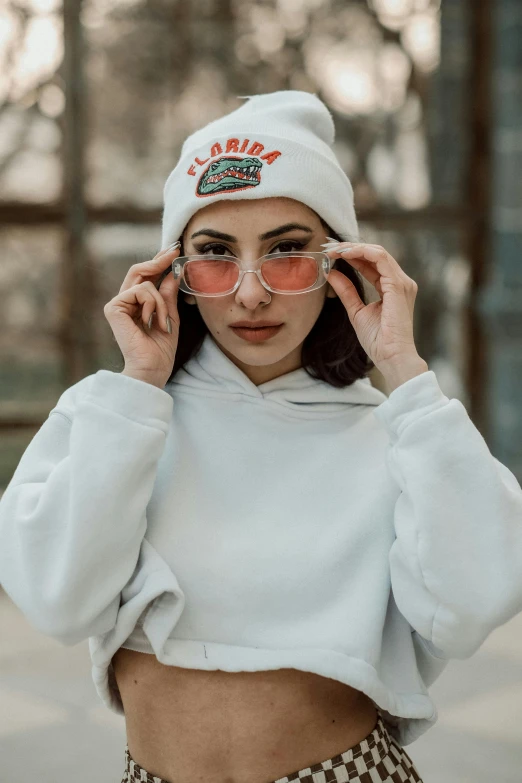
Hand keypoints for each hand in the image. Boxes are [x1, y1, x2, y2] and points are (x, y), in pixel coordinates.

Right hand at [103, 243, 181, 386]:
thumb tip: (174, 270)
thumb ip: (168, 293)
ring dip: (162, 302)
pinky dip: (152, 305)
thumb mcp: (170, 315)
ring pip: (146, 283)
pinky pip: (140, 291)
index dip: (158, 261)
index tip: (174, 249)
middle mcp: (124, 301)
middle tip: (174, 251)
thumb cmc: (161, 348)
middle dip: (158, 260)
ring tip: (162, 322)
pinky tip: (150, 321)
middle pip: (139, 270)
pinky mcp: (113, 308)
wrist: (153, 367)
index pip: (146, 276)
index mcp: (136, 303)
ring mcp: (117, 304)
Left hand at [324, 241, 422, 371]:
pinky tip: (345, 254)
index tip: (331, 254)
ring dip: (354, 248)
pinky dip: (362, 252)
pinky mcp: (398, 285)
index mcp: (393, 288)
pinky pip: (380, 259)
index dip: (352, 255)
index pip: (372, 263)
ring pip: (378, 252)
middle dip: (351, 248)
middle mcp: (400, 282)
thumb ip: (346, 291)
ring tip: (334, 250)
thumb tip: (332, 273)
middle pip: (375, 254)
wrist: (391, 356)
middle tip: (329, 248)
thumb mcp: (356, 311)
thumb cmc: (378, 340)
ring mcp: (402, 282)